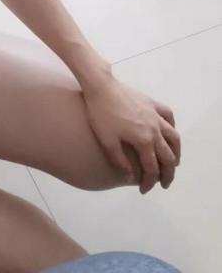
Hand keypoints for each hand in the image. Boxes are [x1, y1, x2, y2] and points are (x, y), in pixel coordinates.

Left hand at [82, 75, 180, 194]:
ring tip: (173, 162)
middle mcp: (155, 129)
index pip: (151, 168)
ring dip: (176, 152)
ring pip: (174, 137)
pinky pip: (168, 116)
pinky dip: (171, 126)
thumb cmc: (100, 113)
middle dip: (168, 174)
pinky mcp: (152, 103)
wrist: (100, 86)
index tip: (143, 190)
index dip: (149, 182)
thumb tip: (130, 176)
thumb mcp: (106, 141)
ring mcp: (155, 115)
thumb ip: (119, 161)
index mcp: (144, 141)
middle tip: (163, 184)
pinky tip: (168, 131)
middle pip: (168, 157)